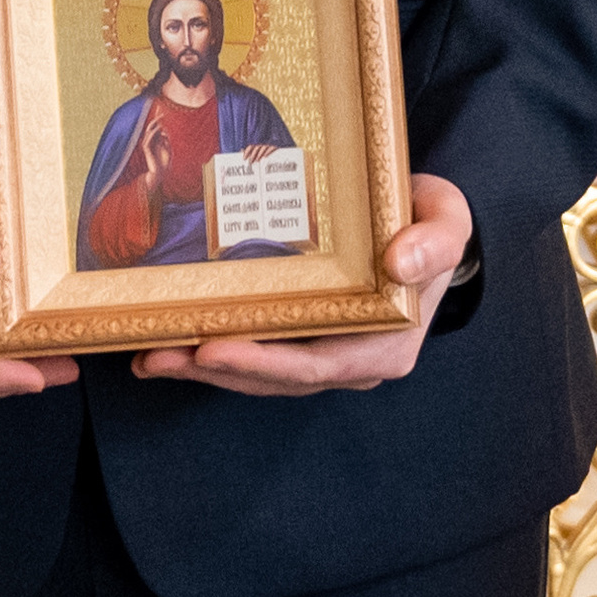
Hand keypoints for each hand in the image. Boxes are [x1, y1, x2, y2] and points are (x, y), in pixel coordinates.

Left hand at [131, 174, 473, 397]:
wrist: (423, 224)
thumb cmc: (427, 220)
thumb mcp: (447, 218)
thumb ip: (437, 239)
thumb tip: (401, 262)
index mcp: (387, 344)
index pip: (317, 365)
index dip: (263, 363)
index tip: (212, 349)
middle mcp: (354, 362)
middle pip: (276, 378)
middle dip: (214, 370)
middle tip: (158, 356)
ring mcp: (326, 355)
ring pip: (259, 374)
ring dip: (203, 369)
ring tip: (149, 357)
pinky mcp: (303, 340)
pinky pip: (256, 354)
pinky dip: (212, 355)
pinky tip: (166, 348)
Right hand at [138, 106, 172, 201]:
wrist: (160, 174)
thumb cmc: (165, 163)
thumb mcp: (168, 149)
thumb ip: (165, 140)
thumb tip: (163, 131)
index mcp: (156, 140)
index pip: (156, 127)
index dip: (158, 119)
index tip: (162, 110)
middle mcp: (150, 141)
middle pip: (151, 127)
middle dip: (156, 119)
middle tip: (161, 111)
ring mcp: (148, 145)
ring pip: (149, 132)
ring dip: (155, 125)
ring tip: (161, 119)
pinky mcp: (147, 150)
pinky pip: (148, 139)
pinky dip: (153, 133)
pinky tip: (159, 129)